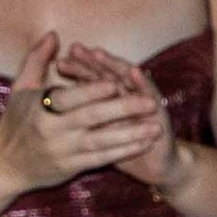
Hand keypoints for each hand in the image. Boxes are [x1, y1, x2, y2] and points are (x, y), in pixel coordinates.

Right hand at [0, 33, 168, 197]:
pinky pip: (101, 159)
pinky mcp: (70, 168)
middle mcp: (52, 130)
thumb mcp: (20, 88)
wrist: (3, 167)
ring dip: (131, 134)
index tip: (116, 82)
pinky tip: (142, 144)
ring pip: (102, 141)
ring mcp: (63, 151)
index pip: (69, 97)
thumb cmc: (13, 121)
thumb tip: (53, 34)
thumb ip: (37, 59)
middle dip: (123, 110)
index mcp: (40, 108)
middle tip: (150, 102)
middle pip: (91, 118)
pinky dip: (123, 151)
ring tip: (155, 126)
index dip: (93, 90)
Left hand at [57, 42, 187, 195]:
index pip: (91, 80)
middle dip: (90, 63)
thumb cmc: (121, 150)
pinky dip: (143, 82)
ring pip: (126, 79)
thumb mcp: (99, 132)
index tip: (59, 62)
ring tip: (99, 53)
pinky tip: (135, 72)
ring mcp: (142, 99)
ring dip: (113, 65)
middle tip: (74, 49)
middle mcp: (126, 94)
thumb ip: (82, 114)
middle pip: (106, 74)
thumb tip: (57, 104)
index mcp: (110, 98)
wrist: (155, 166)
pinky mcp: (158, 109)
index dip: (76, 71)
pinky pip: (150, 94)